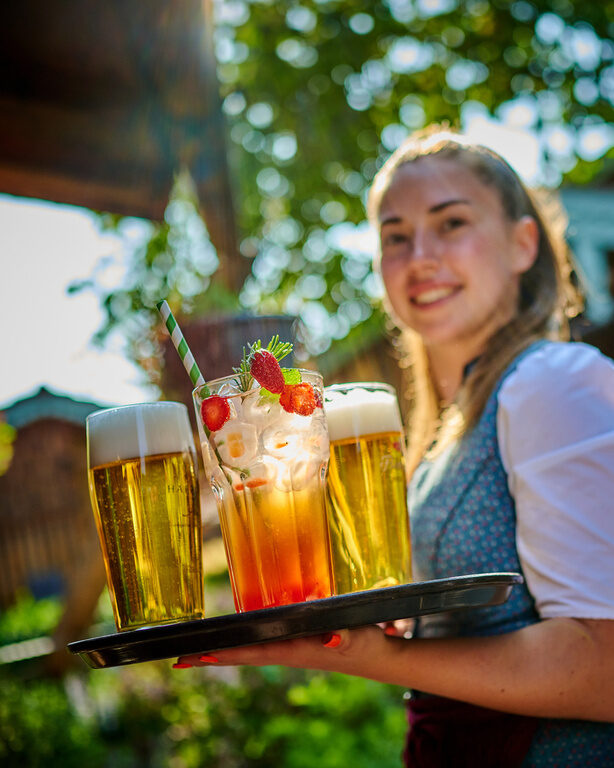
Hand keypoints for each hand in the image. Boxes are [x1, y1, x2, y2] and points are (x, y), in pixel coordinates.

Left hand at [173, 624, 399, 677]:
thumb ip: (345, 636)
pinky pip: (260, 644)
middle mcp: (287, 651)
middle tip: (179, 660)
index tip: (197, 657)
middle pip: (242, 655)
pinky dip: (241, 644)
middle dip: (212, 657)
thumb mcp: (359, 637)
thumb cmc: (366, 645)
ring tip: (197, 653)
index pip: (252, 652)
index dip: (224, 654)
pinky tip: (233, 641)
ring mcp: (290, 649)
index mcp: (295, 650)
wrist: (379, 657)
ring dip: (223, 651)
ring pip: (249, 650)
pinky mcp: (296, 643)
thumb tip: (328, 636)